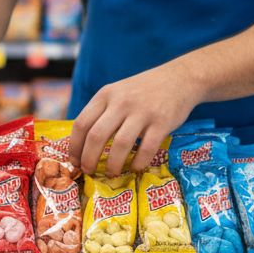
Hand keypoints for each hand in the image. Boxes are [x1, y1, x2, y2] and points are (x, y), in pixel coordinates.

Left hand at [69, 61, 202, 176]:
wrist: (179, 79)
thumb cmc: (143, 91)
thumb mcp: (117, 93)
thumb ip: (102, 113)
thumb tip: (83, 146)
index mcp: (105, 95)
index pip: (81, 124)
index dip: (75, 147)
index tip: (74, 161)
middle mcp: (121, 102)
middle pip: (96, 136)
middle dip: (89, 159)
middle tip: (89, 172)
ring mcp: (142, 112)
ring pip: (120, 144)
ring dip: (113, 165)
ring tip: (112, 173)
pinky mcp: (162, 122)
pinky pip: (146, 149)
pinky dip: (138, 163)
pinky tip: (135, 168)